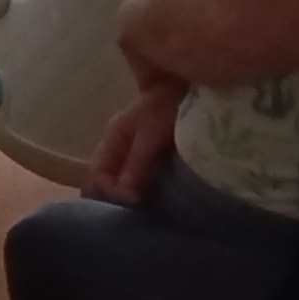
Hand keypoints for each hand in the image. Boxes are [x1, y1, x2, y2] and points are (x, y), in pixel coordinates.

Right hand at [83, 83, 183, 203]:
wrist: (200, 85)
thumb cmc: (172, 101)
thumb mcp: (152, 130)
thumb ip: (137, 161)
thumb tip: (124, 197)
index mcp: (114, 136)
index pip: (97, 173)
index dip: (110, 192)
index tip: (133, 203)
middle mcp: (123, 146)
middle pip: (112, 180)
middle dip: (122, 199)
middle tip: (140, 214)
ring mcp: (141, 152)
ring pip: (129, 182)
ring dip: (139, 196)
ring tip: (154, 210)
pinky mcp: (160, 158)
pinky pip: (148, 180)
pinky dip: (153, 191)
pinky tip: (165, 199)